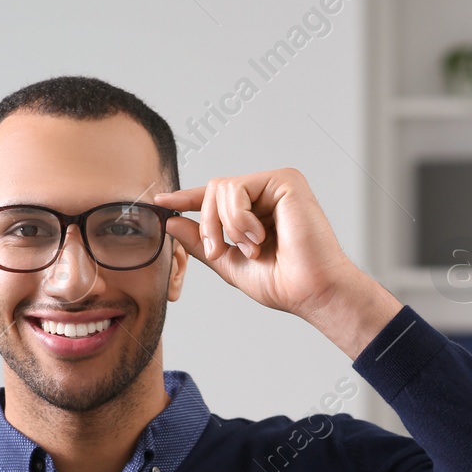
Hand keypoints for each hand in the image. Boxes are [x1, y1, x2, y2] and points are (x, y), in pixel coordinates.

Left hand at [152, 169, 400, 356]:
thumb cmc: (282, 283)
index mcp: (257, 211)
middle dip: (208, 224)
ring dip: (226, 226)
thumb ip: (202, 242)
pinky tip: (259, 237)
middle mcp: (267, 193)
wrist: (311, 291)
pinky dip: (238, 218)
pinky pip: (237, 188)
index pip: (215, 198)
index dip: (187, 199)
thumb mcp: (230, 263)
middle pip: (213, 190)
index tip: (160, 202)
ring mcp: (277, 184)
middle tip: (219, 252)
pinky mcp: (285, 180)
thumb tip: (172, 221)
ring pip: (221, 188)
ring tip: (252, 248)